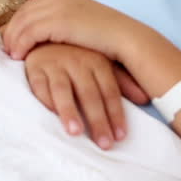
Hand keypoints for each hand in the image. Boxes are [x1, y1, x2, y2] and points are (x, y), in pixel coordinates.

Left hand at [1, 0, 139, 60]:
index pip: (32, 6)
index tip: (11, 38)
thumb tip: (51, 36)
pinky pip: (29, 32)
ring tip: (10, 55)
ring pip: (23, 22)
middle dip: (11, 30)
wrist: (126, 39)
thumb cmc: (108, 39)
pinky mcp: (58, 21)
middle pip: (24, 12)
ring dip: (12, 39)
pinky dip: (20, 44)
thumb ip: (65, 25)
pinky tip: (18, 56)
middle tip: (4, 48)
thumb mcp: (83, 26)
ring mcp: (58, 7)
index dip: (18, 22)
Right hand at [25, 43, 148, 149]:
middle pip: (89, 94)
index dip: (115, 114)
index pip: (109, 91)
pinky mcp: (35, 68)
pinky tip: (51, 117)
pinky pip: (40, 87)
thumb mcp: (101, 64)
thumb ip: (122, 81)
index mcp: (97, 61)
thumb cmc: (78, 56)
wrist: (46, 36)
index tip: (120, 137)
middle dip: (97, 120)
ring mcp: (55, 64)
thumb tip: (145, 98)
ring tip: (75, 133)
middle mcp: (77, 61)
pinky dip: (45, 101)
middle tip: (104, 144)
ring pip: (63, 91)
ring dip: (69, 112)